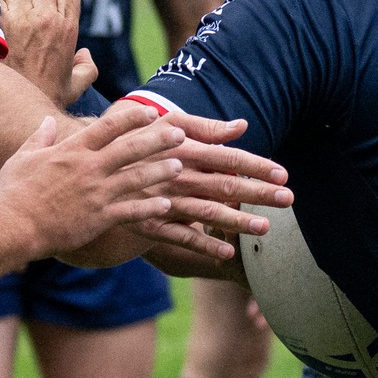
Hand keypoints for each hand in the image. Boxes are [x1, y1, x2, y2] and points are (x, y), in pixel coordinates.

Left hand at [0, 0, 96, 106]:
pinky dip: (3, 6)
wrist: (21, 107)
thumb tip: (83, 53)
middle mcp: (50, 20)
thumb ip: (88, 68)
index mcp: (69, 29)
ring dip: (19, 0)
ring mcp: (27, 20)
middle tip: (33, 16)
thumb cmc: (48, 96)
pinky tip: (5, 22)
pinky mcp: (6, 24)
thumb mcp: (77, 85)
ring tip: (18, 18)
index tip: (54, 11)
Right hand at [0, 103, 184, 257]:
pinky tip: (166, 206)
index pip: (108, 126)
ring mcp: (96, 193)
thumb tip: (46, 121)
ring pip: (136, 178)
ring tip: (180, 167)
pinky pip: (131, 212)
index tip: (151, 112)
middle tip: (180, 134)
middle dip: (158, 139)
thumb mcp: (22, 158)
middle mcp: (88, 168)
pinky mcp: (99, 218)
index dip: (132, 117)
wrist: (13, 226)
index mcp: (72, 150)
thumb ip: (38, 138)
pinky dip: (150, 208)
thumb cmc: (14, 192)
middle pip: (131, 148)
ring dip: (160, 172)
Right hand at [134, 105, 292, 240]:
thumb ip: (205, 127)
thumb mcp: (167, 125)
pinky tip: (227, 252)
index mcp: (185, 150)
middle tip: (287, 199)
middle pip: (224, 185)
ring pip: (207, 212)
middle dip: (258, 193)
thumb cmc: (137, 140)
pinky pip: (181, 237)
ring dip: (236, 221)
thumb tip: (242, 126)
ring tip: (264, 228)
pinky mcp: (150, 224)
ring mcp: (165, 201)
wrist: (90, 166)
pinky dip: (204, 244)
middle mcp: (179, 175)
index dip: (256, 166)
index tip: (283, 174)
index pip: (228, 157)